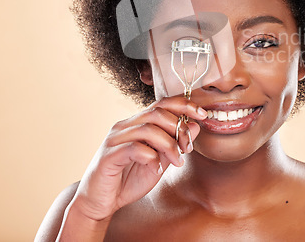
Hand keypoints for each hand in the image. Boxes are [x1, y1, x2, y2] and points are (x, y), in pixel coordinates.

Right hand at [68, 97, 206, 221]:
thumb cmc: (128, 179)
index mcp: (137, 123)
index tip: (203, 114)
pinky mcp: (109, 155)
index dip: (184, 105)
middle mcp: (125, 126)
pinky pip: (133, 147)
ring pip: (148, 128)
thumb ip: (175, 143)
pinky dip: (150, 157)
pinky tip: (156, 169)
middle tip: (188, 147)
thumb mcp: (160, 161)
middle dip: (179, 128)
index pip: (162, 103)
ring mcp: (115, 139)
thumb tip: (196, 125)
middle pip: (157, 112)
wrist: (101, 202)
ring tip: (177, 162)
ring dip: (169, 145)